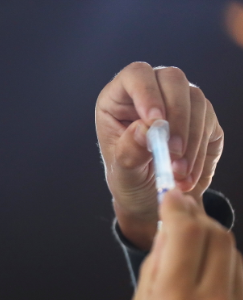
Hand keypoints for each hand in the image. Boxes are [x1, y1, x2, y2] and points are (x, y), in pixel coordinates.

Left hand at [96, 62, 223, 249]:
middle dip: (177, 117)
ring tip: (178, 174)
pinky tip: (187, 176)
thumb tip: (145, 127)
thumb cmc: (128, 179)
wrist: (149, 196)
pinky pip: (209, 124)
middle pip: (173, 79)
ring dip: (190, 139)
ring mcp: (178, 101)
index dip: (147, 92)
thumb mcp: (122, 173)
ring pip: (197, 101)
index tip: (155, 122)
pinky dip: (200, 152)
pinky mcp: (202, 118)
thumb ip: (129, 152)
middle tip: (173, 152)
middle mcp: (151, 92)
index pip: (135, 75)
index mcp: (119, 99)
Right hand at [122, 188, 242, 299]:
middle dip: (200, 219)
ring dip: (216, 244)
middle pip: (219, 236)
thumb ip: (154, 276)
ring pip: (237, 258)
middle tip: (182, 218)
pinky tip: (211, 282)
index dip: (178, 206)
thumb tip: (166, 239)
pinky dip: (228, 272)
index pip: (184, 231)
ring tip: (195, 253)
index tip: (172, 198)